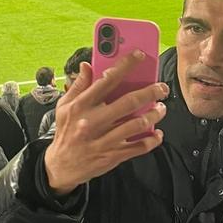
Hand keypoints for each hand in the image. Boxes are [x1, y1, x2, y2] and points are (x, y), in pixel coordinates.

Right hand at [44, 50, 168, 194]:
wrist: (60, 167)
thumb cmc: (65, 132)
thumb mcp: (64, 106)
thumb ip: (78, 85)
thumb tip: (88, 65)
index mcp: (81, 106)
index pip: (106, 80)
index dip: (125, 65)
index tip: (139, 55)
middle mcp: (93, 122)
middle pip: (128, 103)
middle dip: (150, 92)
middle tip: (161, 88)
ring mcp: (104, 140)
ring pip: (137, 124)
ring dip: (154, 115)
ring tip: (161, 108)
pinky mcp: (112, 155)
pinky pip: (138, 147)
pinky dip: (151, 140)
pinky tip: (157, 133)